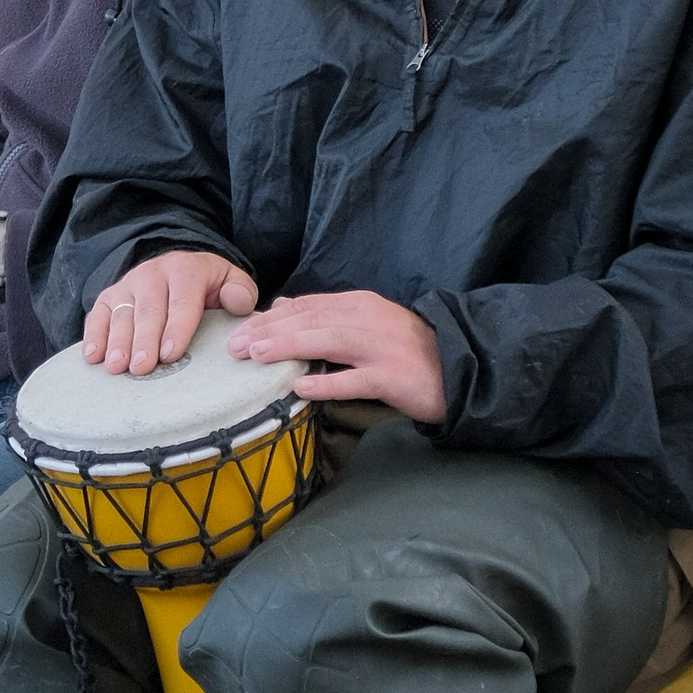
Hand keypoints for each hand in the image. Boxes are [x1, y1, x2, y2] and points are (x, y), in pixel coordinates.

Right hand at [83, 251, 255, 373]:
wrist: (177, 267)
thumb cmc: (207, 285)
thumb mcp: (230, 281)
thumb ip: (240, 292)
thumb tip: (236, 303)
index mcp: (186, 270)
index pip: (182, 300)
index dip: (176, 327)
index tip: (170, 354)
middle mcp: (153, 274)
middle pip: (147, 310)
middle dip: (144, 340)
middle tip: (142, 368)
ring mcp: (127, 285)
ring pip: (120, 314)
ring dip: (117, 342)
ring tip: (117, 367)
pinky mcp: (109, 297)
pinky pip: (97, 315)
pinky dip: (94, 336)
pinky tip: (93, 357)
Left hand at [233, 290, 446, 421]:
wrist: (457, 367)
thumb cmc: (404, 350)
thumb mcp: (364, 323)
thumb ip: (326, 316)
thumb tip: (282, 307)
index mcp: (358, 305)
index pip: (306, 306)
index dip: (270, 317)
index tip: (238, 330)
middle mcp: (367, 319)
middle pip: (311, 320)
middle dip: (269, 331)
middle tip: (234, 346)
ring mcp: (381, 347)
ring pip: (329, 341)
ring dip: (290, 346)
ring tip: (257, 356)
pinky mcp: (393, 376)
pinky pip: (356, 379)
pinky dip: (328, 383)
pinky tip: (301, 388)